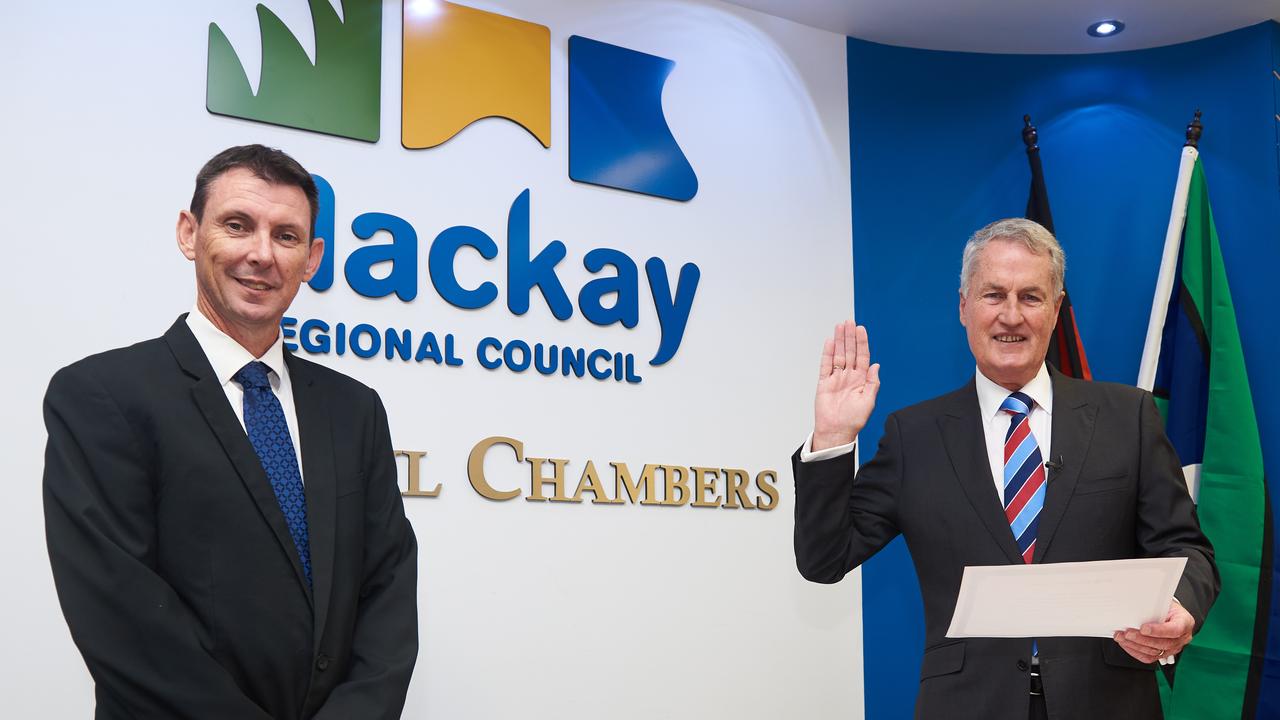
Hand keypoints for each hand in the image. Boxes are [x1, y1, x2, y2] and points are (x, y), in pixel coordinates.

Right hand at [812, 320, 880, 451]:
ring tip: (839, 326)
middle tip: (849, 322)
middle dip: (850, 336)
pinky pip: (826, 365)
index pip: (862, 356)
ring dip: (839, 340)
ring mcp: (836, 378)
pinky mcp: (824, 382)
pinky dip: (827, 353)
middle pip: (850, 351)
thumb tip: (876, 366)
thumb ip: (872, 383)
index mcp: (861, 379)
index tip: (861, 329)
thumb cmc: (853, 420)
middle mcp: (849, 376)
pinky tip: (830, 342)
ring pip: (838, 355)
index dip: (862, 342)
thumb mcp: (868, 401)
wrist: (836, 432)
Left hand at [1112, 600, 1194, 663]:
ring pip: (1155, 652)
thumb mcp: (1164, 602)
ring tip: (1122, 637)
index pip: (1174, 630)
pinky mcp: (1164, 654)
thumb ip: (1154, 606)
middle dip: (1142, 639)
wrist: (1170, 614)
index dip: (1158, 631)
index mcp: (1185, 622)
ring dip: (1135, 645)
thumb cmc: (1168, 607)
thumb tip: (1135, 606)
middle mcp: (1182, 638)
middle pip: (1163, 644)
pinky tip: (1126, 644)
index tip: (1143, 628)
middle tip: (1127, 633)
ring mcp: (1173, 648)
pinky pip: (1149, 658)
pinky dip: (1135, 652)